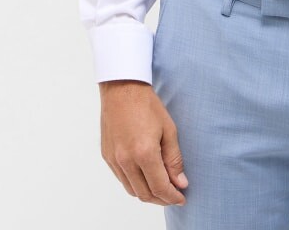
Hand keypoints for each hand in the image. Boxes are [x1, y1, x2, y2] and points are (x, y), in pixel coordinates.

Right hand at [99, 80, 187, 206]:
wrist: (122, 88)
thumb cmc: (147, 104)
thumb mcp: (169, 129)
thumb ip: (174, 159)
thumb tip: (180, 182)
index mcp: (144, 153)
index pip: (160, 187)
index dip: (172, 197)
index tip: (182, 198)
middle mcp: (126, 160)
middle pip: (144, 193)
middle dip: (161, 199)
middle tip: (174, 195)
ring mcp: (114, 160)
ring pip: (131, 189)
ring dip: (147, 193)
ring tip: (161, 188)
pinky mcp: (107, 156)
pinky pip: (122, 178)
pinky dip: (134, 183)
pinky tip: (145, 176)